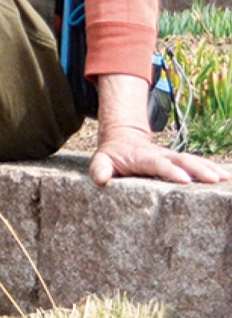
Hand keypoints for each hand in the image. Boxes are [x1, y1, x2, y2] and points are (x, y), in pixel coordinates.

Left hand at [90, 72, 230, 186]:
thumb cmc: (112, 155)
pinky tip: (226, 176)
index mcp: (143, 157)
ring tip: (225, 178)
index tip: (184, 179)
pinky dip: (213, 168)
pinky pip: (198, 163)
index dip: (170, 170)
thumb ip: (99, 168)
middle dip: (198, 168)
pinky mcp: (179, 161)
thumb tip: (101, 179)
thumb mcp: (101, 159)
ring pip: (194, 160)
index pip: (158, 163)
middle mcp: (161, 155)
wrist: (122, 139)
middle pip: (182, 160)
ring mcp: (172, 156)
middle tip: (213, 179)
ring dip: (210, 167)